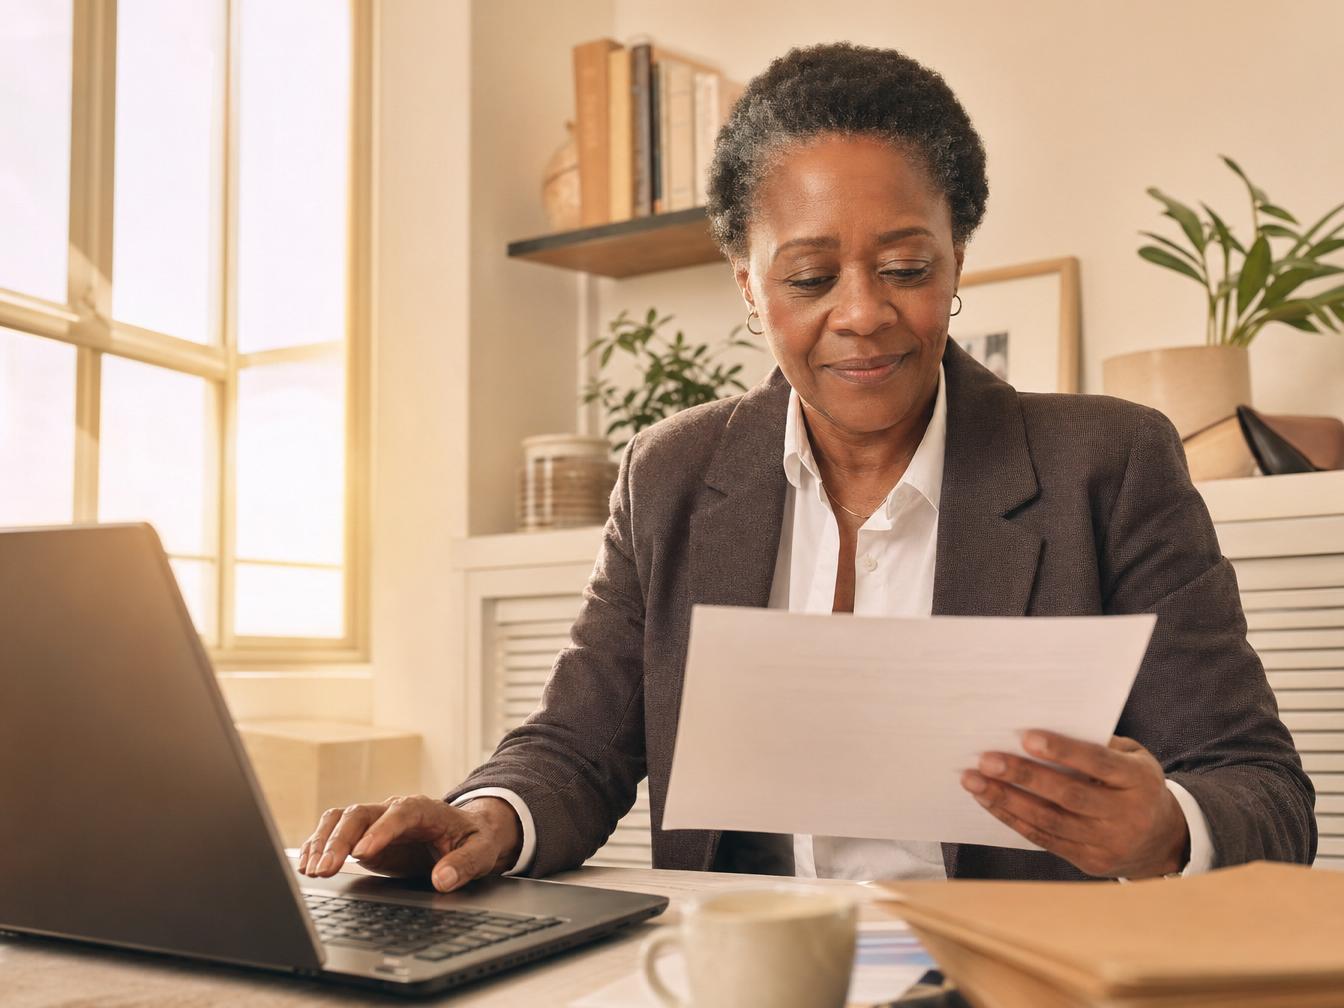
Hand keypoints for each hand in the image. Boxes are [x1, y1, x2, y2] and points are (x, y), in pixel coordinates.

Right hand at [297, 794, 522, 891]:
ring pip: (341, 820)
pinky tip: (307, 865)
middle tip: (326, 868)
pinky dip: (318, 846)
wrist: (466, 833)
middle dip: (340, 839)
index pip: (399, 813)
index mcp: (423, 809)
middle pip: (360, 814)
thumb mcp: (481, 851)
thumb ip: (463, 864)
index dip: (381, 831)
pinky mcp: (362, 836)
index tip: (364, 852)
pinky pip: (334, 833)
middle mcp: (394, 810)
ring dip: (323, 843)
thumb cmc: (474, 839)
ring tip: (312, 870)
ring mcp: (375, 822)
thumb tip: (442, 879)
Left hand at [960, 731, 1189, 878]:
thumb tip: (1042, 730)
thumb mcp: (1133, 758)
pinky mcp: (1089, 862)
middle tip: (986, 760)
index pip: (1098, 764)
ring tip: (974, 782)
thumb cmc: (1135, 784)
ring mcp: (1108, 843)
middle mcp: (1126, 815)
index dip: (1062, 751)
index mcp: (1138, 781)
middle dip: (1023, 777)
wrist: (1163, 840)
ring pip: (1050, 822)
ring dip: (1007, 800)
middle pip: (1068, 796)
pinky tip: (989, 802)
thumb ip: (1097, 744)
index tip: (1026, 737)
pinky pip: (1045, 839)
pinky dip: (1013, 819)